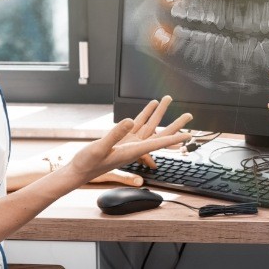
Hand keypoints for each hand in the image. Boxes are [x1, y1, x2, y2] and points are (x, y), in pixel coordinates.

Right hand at [68, 96, 191, 182]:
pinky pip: (137, 124)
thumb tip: (130, 120)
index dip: (175, 138)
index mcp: (132, 151)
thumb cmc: (88, 163)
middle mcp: (135, 147)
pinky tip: (150, 106)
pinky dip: (145, 114)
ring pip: (149, 125)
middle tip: (189, 115)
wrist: (79, 171)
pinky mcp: (122, 140)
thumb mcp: (100, 147)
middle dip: (175, 124)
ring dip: (159, 113)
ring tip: (167, 99)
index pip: (158, 143)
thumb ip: (115, 134)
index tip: (189, 135)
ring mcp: (129, 143)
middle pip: (159, 134)